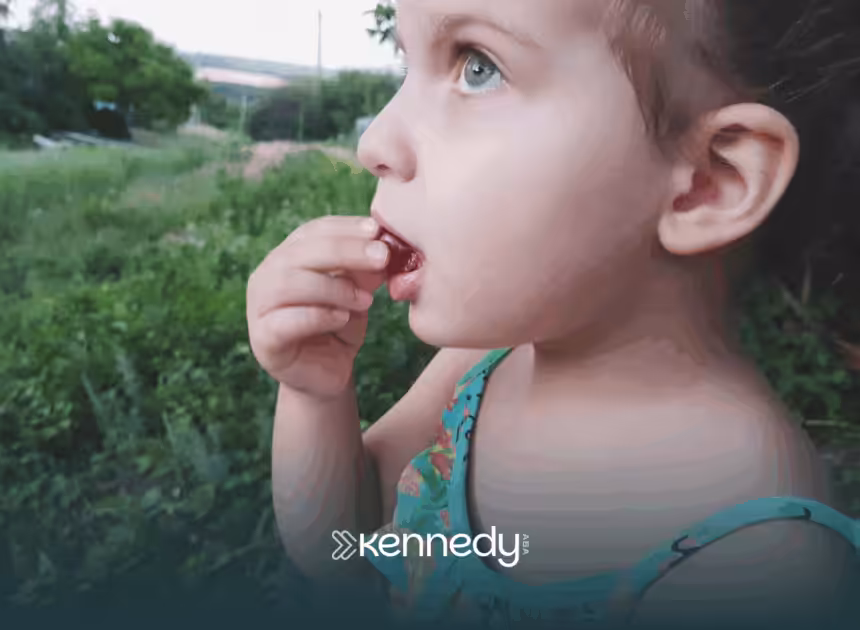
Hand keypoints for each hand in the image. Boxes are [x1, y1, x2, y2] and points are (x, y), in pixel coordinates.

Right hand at [246, 216, 388, 398]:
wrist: (326, 374)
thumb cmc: (339, 327)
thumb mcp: (357, 293)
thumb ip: (364, 271)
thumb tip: (383, 248)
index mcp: (288, 256)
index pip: (313, 231)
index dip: (345, 228)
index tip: (377, 231)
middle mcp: (267, 275)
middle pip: (301, 252)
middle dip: (345, 251)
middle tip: (381, 258)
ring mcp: (259, 307)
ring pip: (288, 283)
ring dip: (334, 287)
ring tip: (366, 300)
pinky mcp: (263, 339)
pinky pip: (285, 321)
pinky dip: (318, 315)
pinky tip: (343, 318)